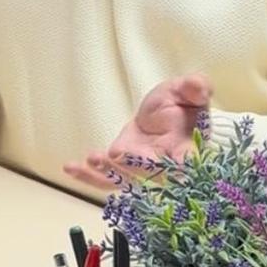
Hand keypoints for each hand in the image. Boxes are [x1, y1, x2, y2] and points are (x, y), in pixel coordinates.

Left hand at [63, 74, 210, 190]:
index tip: (163, 161)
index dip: (175, 166)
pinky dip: (88, 175)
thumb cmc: (185, 104)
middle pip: (150, 176)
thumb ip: (195, 87)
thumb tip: (197, 85)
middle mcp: (166, 167)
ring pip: (124, 181)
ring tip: (88, 159)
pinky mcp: (123, 165)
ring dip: (105, 174)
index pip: (185, 164)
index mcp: (187, 150)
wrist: (172, 116)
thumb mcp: (189, 90)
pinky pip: (106, 177)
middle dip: (130, 168)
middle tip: (111, 155)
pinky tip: (69, 167)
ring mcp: (142, 168)